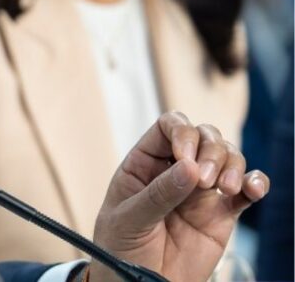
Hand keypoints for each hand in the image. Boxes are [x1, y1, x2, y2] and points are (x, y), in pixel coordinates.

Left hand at [90, 111, 267, 281]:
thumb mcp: (129, 220)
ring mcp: (200, 190)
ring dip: (233, 165)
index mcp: (144, 163)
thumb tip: (190, 166)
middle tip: (206, 180)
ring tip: (224, 189)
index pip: (168, 127)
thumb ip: (158, 194)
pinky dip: (255, 183)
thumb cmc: (120, 247)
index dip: (182, 134)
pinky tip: (253, 189)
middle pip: (204, 136)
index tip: (186, 158)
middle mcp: (174, 170)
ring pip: (227, 157)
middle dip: (211, 150)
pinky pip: (244, 190)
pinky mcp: (221, 213)